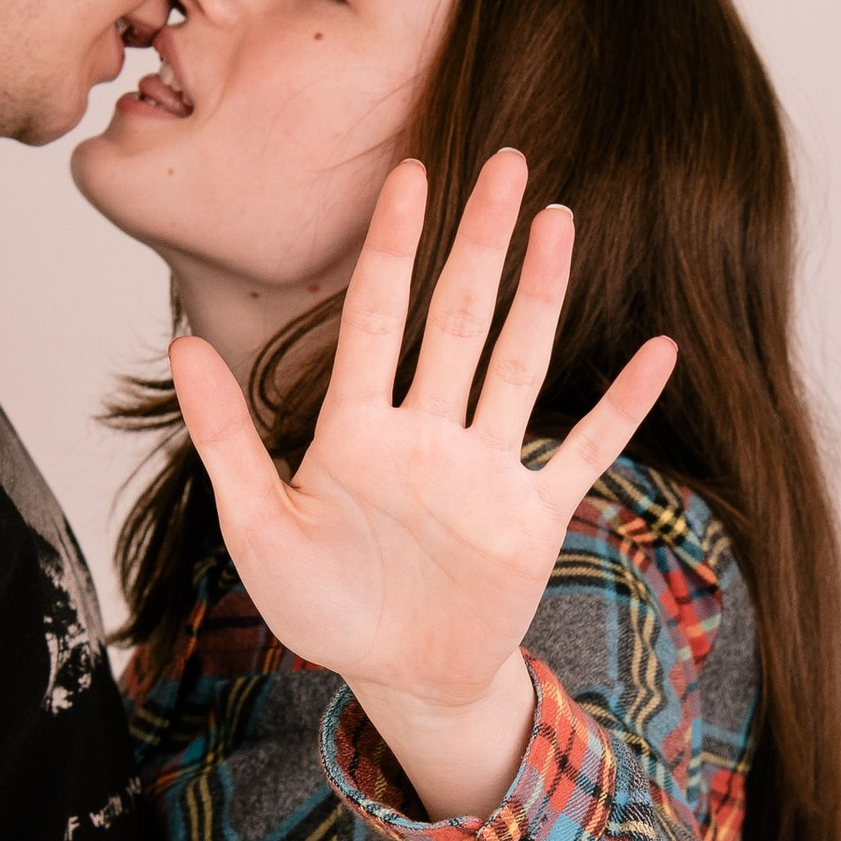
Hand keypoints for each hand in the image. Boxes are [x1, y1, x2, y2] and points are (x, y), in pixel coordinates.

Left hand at [168, 153, 676, 809]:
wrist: (398, 681)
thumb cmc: (321, 607)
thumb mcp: (258, 527)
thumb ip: (225, 437)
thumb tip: (180, 344)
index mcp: (357, 432)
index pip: (376, 319)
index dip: (392, 246)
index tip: (411, 171)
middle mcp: (427, 436)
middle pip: (458, 318)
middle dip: (481, 240)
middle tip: (507, 159)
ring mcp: (485, 471)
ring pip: (518, 362)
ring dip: (542, 295)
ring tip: (560, 219)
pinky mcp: (532, 517)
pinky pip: (585, 449)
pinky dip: (623, 406)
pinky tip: (660, 352)